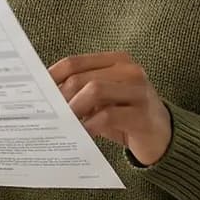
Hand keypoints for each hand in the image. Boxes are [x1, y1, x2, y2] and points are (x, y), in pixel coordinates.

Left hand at [49, 51, 172, 165]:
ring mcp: (139, 91)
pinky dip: (90, 125)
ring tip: (64, 123)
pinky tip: (83, 134)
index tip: (35, 92)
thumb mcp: (102, 101)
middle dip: (60, 97)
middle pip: (81, 77)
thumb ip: (80, 94)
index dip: (51, 77)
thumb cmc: (126, 117)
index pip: (74, 62)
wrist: (164, 138)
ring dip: (74, 108)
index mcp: (117, 61)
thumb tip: (44, 97)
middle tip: (48, 115)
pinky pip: (108, 115)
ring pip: (95, 90)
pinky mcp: (143, 115)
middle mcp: (130, 71)